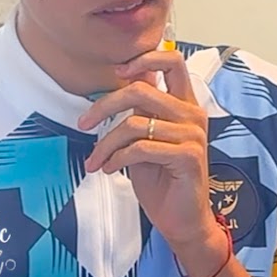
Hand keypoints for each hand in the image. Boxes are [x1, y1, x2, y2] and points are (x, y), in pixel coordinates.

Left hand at [77, 49, 218, 252]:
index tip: (116, 72)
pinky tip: (110, 169)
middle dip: (104, 106)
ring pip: (134, 124)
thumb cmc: (162, 179)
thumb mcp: (146, 138)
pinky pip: (141, 148)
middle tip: (84, 123)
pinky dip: (117, 159)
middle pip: (141, 90)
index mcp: (184, 103)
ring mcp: (192, 134)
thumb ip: (141, 112)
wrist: (181, 219)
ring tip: (96, 160)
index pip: (172, 60)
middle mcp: (192, 114)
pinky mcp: (188, 156)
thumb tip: (120, 83)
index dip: (144, 58)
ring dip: (105, 144)